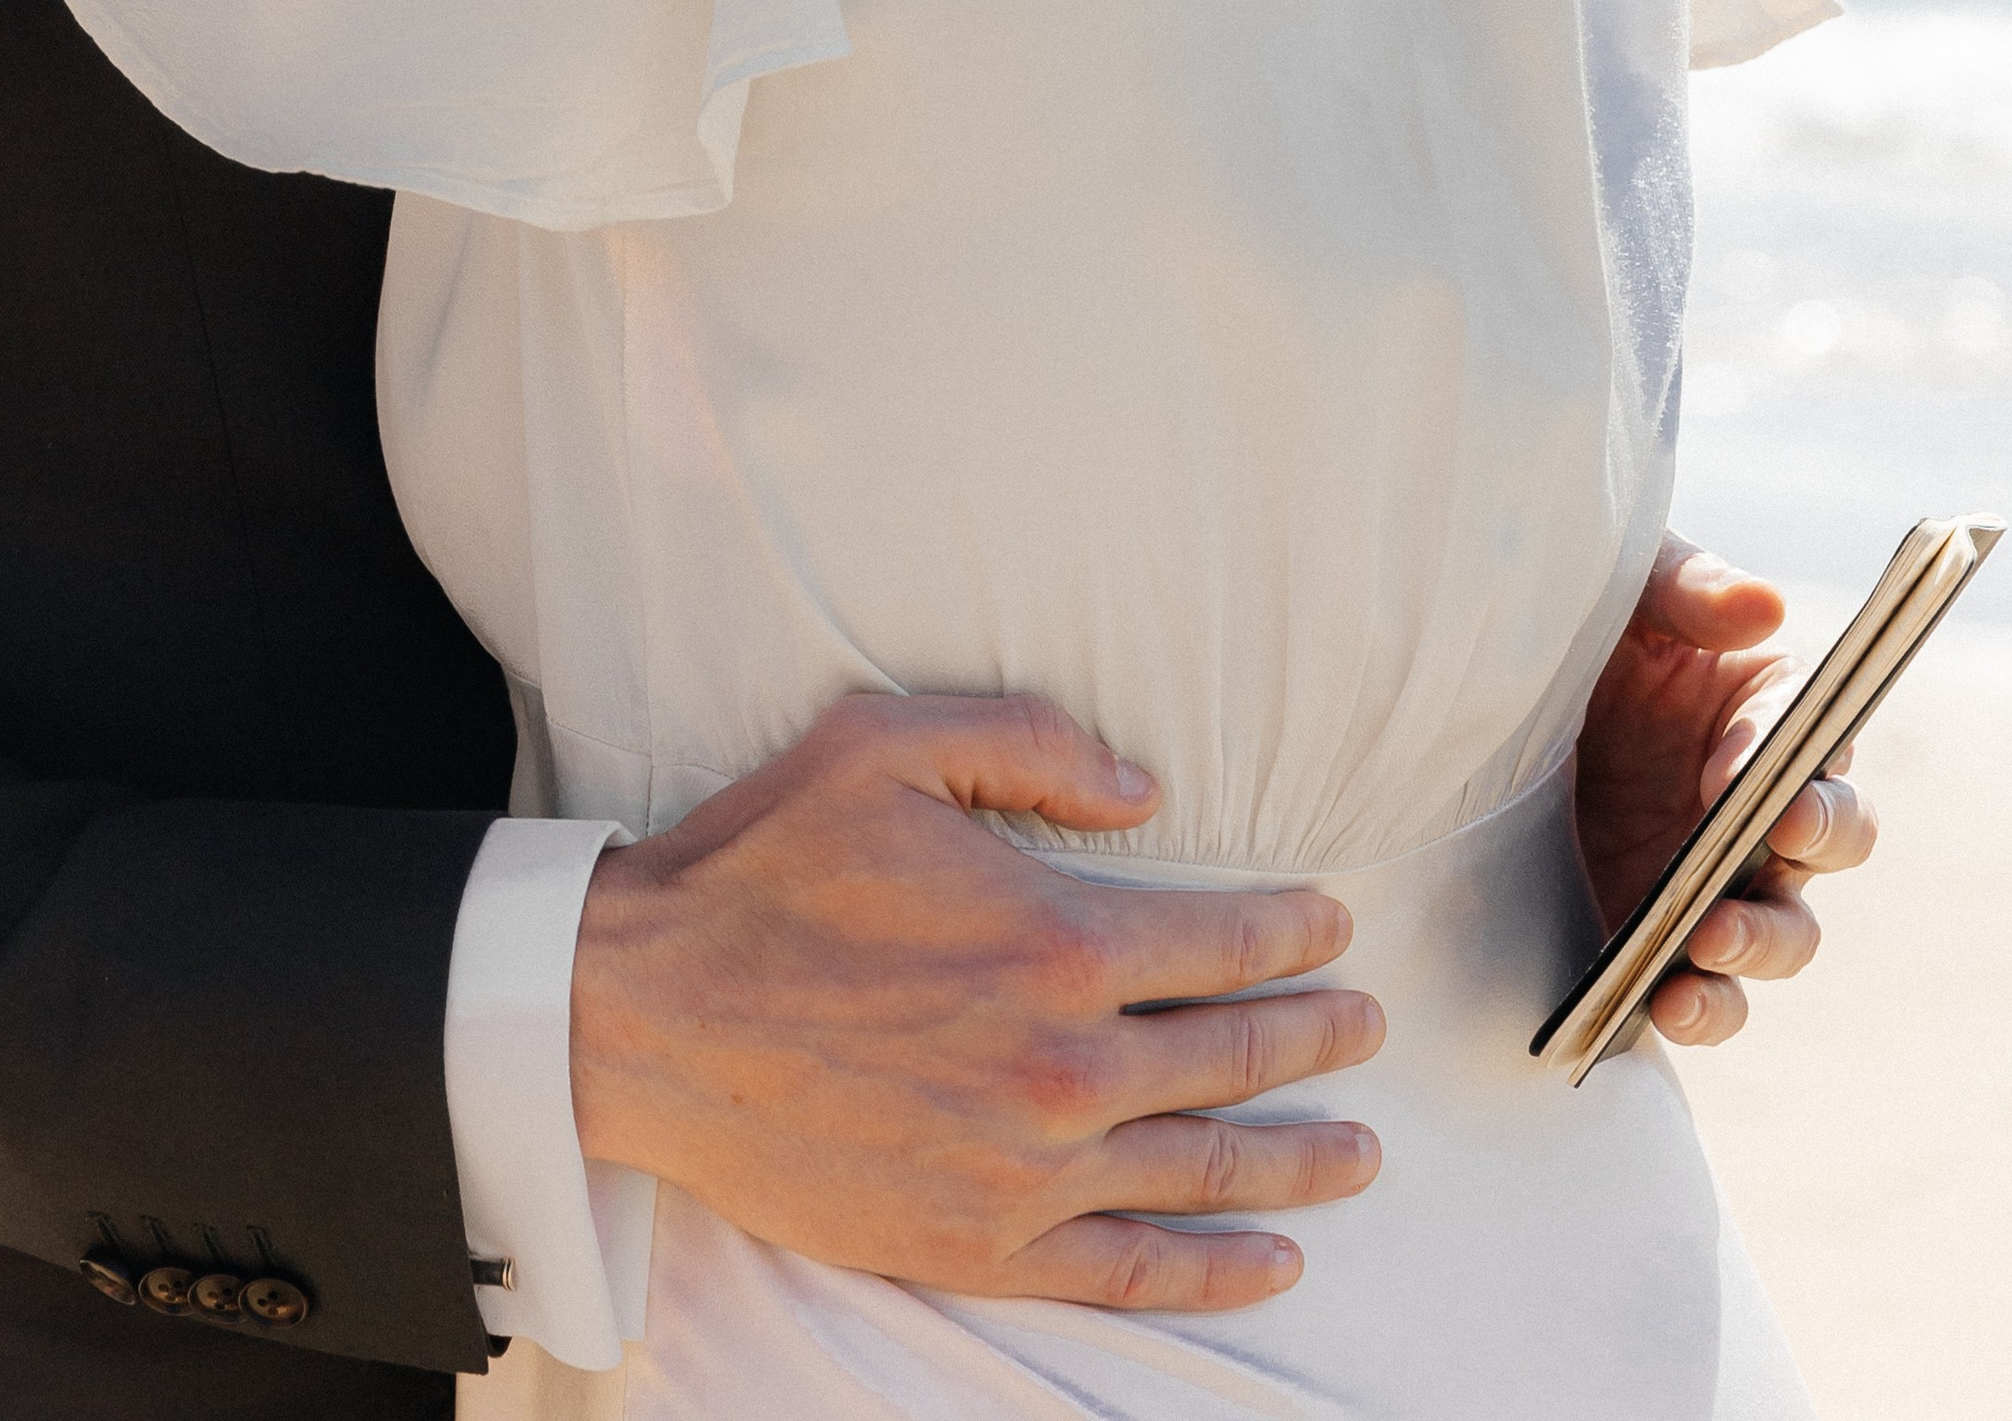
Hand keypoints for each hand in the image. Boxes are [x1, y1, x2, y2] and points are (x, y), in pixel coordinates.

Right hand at [572, 693, 1381, 1312]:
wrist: (644, 1013)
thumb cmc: (762, 864)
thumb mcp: (887, 743)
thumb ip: (1032, 742)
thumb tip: (1147, 791)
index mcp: (1054, 937)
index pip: (1222, 939)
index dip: (1295, 932)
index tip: (1334, 926)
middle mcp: (1061, 1065)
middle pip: (1235, 1055)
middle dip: (1319, 1037)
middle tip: (1367, 1026)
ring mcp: (1024, 1169)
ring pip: (1205, 1169)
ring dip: (1300, 1159)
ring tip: (1360, 1148)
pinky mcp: (977, 1242)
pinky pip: (1129, 1269)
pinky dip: (1215, 1268)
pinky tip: (1276, 1258)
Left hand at [1574, 533, 1877, 1045]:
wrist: (1476, 689)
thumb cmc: (1573, 618)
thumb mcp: (1623, 586)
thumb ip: (1689, 589)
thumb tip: (1765, 605)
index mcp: (1763, 707)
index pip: (1815, 738)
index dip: (1798, 760)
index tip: (1742, 774)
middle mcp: (1756, 800)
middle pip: (1832, 839)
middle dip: (1813, 846)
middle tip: (1772, 842)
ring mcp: (1712, 875)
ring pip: (1782, 931)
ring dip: (1758, 945)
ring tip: (1706, 944)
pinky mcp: (1658, 932)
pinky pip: (1704, 989)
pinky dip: (1701, 1006)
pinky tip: (1665, 1005)